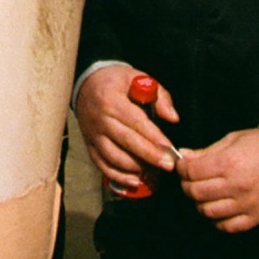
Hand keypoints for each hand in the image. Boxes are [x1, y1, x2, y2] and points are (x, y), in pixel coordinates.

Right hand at [76, 64, 180, 193]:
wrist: (86, 83)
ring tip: (153, 170)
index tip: (170, 149)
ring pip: (114, 157)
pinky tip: (134, 180)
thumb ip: (159, 96)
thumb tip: (172, 118)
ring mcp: (93, 134)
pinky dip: (118, 176)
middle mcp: (100, 119)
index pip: (136, 122)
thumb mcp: (138, 78)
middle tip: (168, 165)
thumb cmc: (116, 81)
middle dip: (150, 156)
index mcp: (112, 100)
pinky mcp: (89, 144)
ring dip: (135, 167)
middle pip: (127, 141)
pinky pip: (102, 164)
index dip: (154, 137)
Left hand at [177, 127, 258, 232]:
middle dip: (187, 185)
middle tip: (190, 180)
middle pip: (195, 192)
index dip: (181, 168)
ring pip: (208, 212)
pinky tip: (218, 209)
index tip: (182, 166)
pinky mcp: (255, 217)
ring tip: (204, 195)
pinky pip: (228, 226)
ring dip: (200, 203)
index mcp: (227, 163)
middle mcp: (234, 186)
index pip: (191, 172)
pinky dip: (218, 220)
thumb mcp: (233, 139)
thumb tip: (184, 155)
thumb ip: (207, 151)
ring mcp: (245, 204)